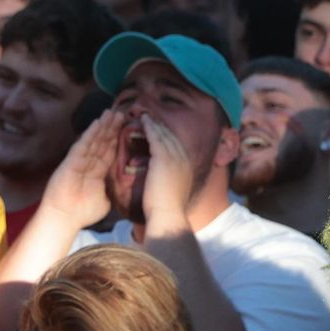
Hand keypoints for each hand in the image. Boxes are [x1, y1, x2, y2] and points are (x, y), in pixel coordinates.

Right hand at [38, 110, 123, 229]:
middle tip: (121, 113)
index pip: (109, 152)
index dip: (117, 139)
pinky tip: (97, 123)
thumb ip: (111, 190)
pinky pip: (83, 145)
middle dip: (111, 128)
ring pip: (94, 140)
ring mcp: (80, 161)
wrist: (65, 218)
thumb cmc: (83, 212)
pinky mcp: (72, 161)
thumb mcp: (105, 200)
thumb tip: (121, 187)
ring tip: (111, 113)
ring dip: (102, 126)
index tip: (126, 127)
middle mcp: (89, 163)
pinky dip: (90, 134)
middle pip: (102, 142)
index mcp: (97, 172)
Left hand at [138, 113, 193, 229]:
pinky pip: (156, 137)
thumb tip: (163, 181)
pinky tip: (143, 121)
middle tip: (151, 117)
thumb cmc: (165, 209)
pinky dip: (150, 127)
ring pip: (164, 134)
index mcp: (186, 167)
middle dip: (162, 127)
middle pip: (172, 137)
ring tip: (146, 116)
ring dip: (155, 124)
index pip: (176, 146)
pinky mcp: (163, 157)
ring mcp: (175, 157)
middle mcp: (183, 159)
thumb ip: (169, 181)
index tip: (159, 129)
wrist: (168, 214)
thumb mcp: (171, 191)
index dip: (167, 136)